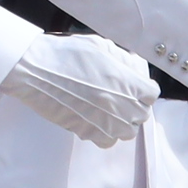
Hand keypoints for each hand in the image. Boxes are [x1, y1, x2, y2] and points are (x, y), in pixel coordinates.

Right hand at [0, 32, 158, 150]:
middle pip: (142, 114)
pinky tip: (96, 119)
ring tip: (109, 109)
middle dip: (135, 104)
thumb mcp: (102, 46)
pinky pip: (108, 141)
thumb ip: (124, 60)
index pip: (152, 94)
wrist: (35, 71)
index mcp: (128, 83)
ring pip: (127, 132)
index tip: (134, 85)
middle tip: (120, 95)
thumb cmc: (66, 54)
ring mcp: (105, 123)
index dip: (143, 88)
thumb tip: (135, 69)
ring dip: (123, 121)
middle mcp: (121, 107)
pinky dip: (106, 133)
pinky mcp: (87, 133)